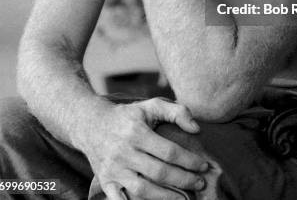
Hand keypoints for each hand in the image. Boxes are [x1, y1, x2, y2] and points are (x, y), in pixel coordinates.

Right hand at [78, 97, 208, 199]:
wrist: (91, 123)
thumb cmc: (128, 115)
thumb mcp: (151, 106)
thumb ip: (177, 112)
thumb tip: (197, 129)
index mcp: (137, 132)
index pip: (169, 151)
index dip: (189, 161)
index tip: (204, 165)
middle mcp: (124, 151)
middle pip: (159, 172)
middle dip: (184, 179)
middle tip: (200, 182)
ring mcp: (113, 169)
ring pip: (142, 190)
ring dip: (166, 197)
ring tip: (184, 198)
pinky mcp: (105, 181)